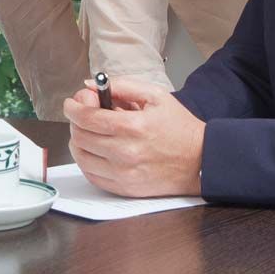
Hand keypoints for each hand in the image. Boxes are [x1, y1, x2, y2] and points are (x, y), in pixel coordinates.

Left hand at [62, 76, 205, 196]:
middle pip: (79, 136)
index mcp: (132, 126)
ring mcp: (123, 174)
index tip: (72, 103)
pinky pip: (91, 175)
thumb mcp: (155, 96)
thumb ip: (121, 86)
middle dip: (75, 121)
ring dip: (78, 141)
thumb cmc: (180, 128)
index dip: (73, 107)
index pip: (86, 117)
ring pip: (81, 157)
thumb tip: (91, 85)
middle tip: (84, 115)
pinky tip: (96, 151)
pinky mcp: (124, 188)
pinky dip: (87, 161)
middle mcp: (125, 152)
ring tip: (90, 133)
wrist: (202, 161)